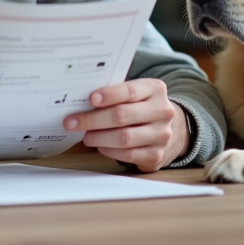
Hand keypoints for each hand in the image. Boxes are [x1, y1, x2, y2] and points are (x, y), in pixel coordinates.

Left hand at [63, 78, 188, 171]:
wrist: (171, 129)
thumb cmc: (142, 107)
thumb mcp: (136, 94)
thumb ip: (116, 94)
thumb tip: (80, 100)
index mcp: (156, 89)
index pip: (130, 91)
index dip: (109, 95)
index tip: (90, 99)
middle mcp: (162, 111)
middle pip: (123, 115)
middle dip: (93, 119)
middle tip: (72, 122)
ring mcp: (162, 135)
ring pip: (124, 137)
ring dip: (99, 137)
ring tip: (85, 135)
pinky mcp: (156, 155)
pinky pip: (128, 155)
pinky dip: (109, 150)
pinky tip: (99, 146)